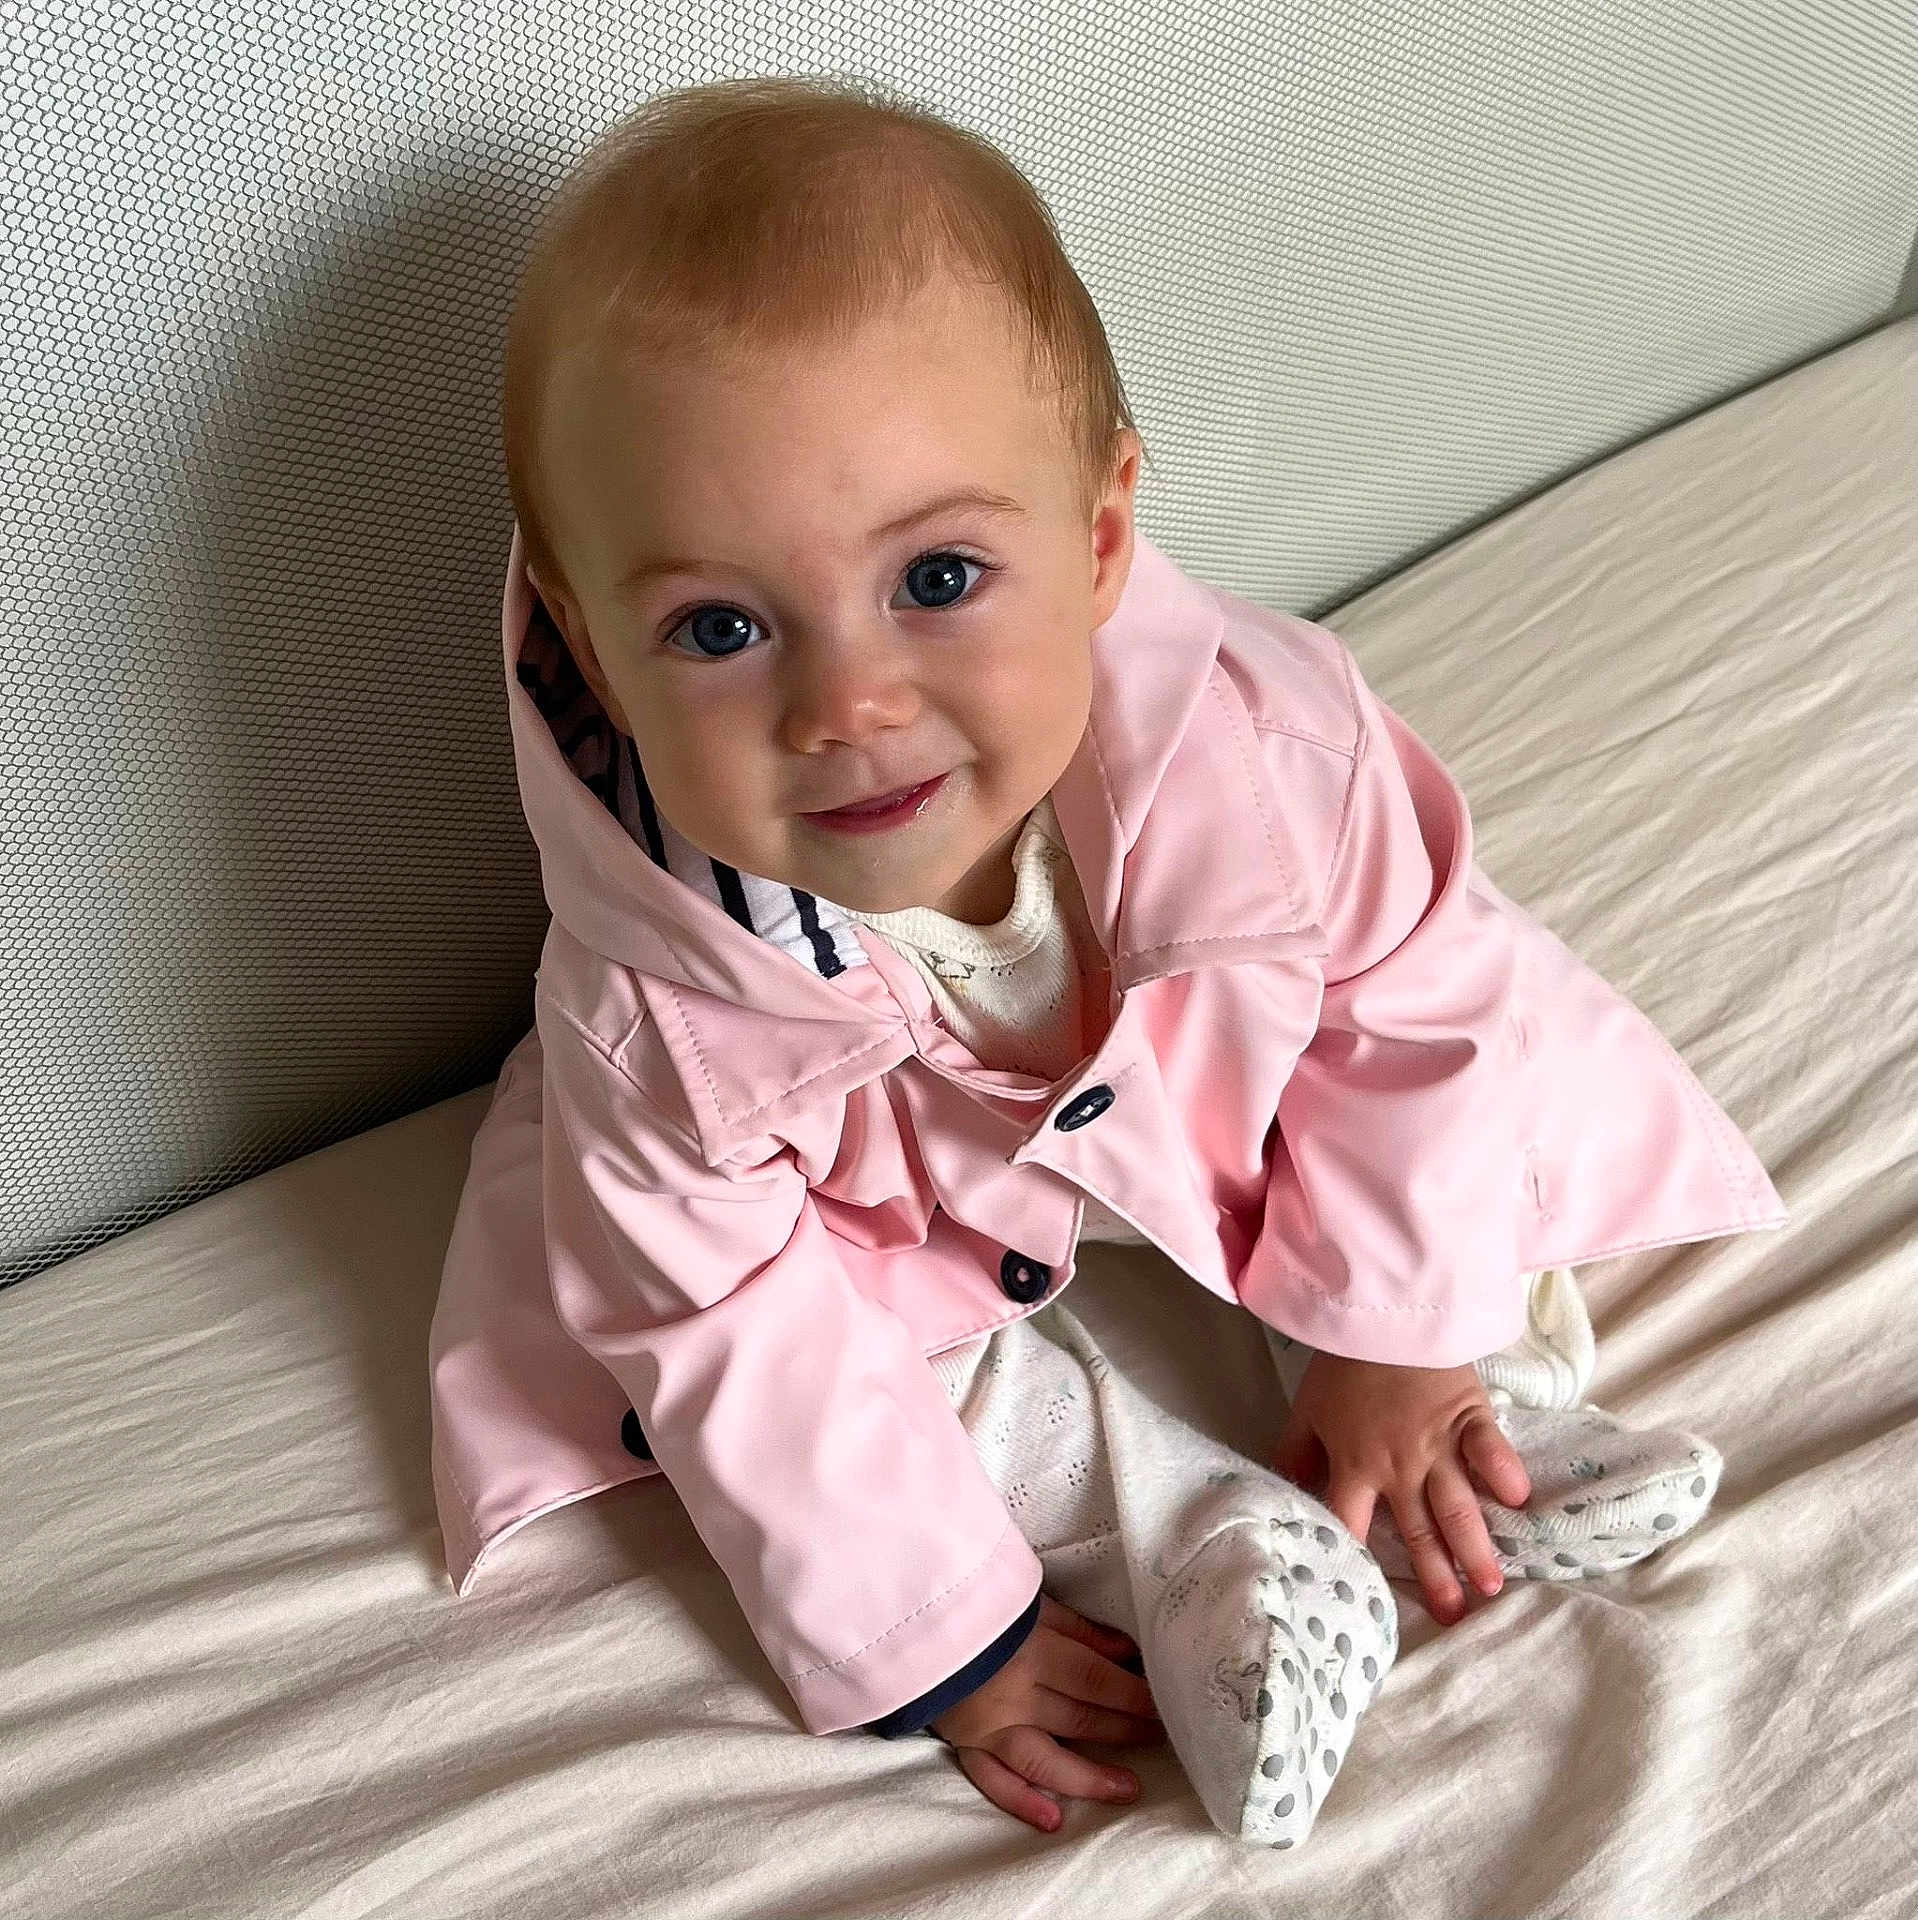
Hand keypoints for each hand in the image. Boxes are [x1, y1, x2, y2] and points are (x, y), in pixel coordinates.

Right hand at [929, 1596, 1165, 1831]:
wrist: (901, 1618)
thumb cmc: (968, 1600)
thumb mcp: (1025, 1600)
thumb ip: (1076, 1628)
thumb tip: (1125, 1652)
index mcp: (1031, 1651)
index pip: (1095, 1678)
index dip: (1133, 1694)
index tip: (1165, 1703)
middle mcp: (1013, 1696)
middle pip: (1080, 1718)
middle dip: (1125, 1729)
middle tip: (1162, 1737)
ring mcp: (988, 1726)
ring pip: (1046, 1760)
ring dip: (1090, 1777)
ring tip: (1128, 1789)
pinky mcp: (963, 1742)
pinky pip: (993, 1780)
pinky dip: (1022, 1801)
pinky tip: (1053, 1818)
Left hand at [1273, 1351, 1532, 1624]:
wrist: (1380, 1312)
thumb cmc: (1342, 1363)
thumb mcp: (1307, 1409)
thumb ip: (1296, 1454)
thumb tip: (1280, 1491)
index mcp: (1354, 1465)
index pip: (1350, 1524)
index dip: (1356, 1560)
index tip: (1365, 1598)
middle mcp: (1398, 1466)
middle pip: (1417, 1530)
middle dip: (1436, 1576)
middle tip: (1455, 1617)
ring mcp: (1438, 1444)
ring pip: (1458, 1505)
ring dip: (1475, 1547)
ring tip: (1492, 1587)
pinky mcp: (1470, 1415)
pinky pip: (1488, 1448)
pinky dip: (1503, 1471)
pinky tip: (1518, 1501)